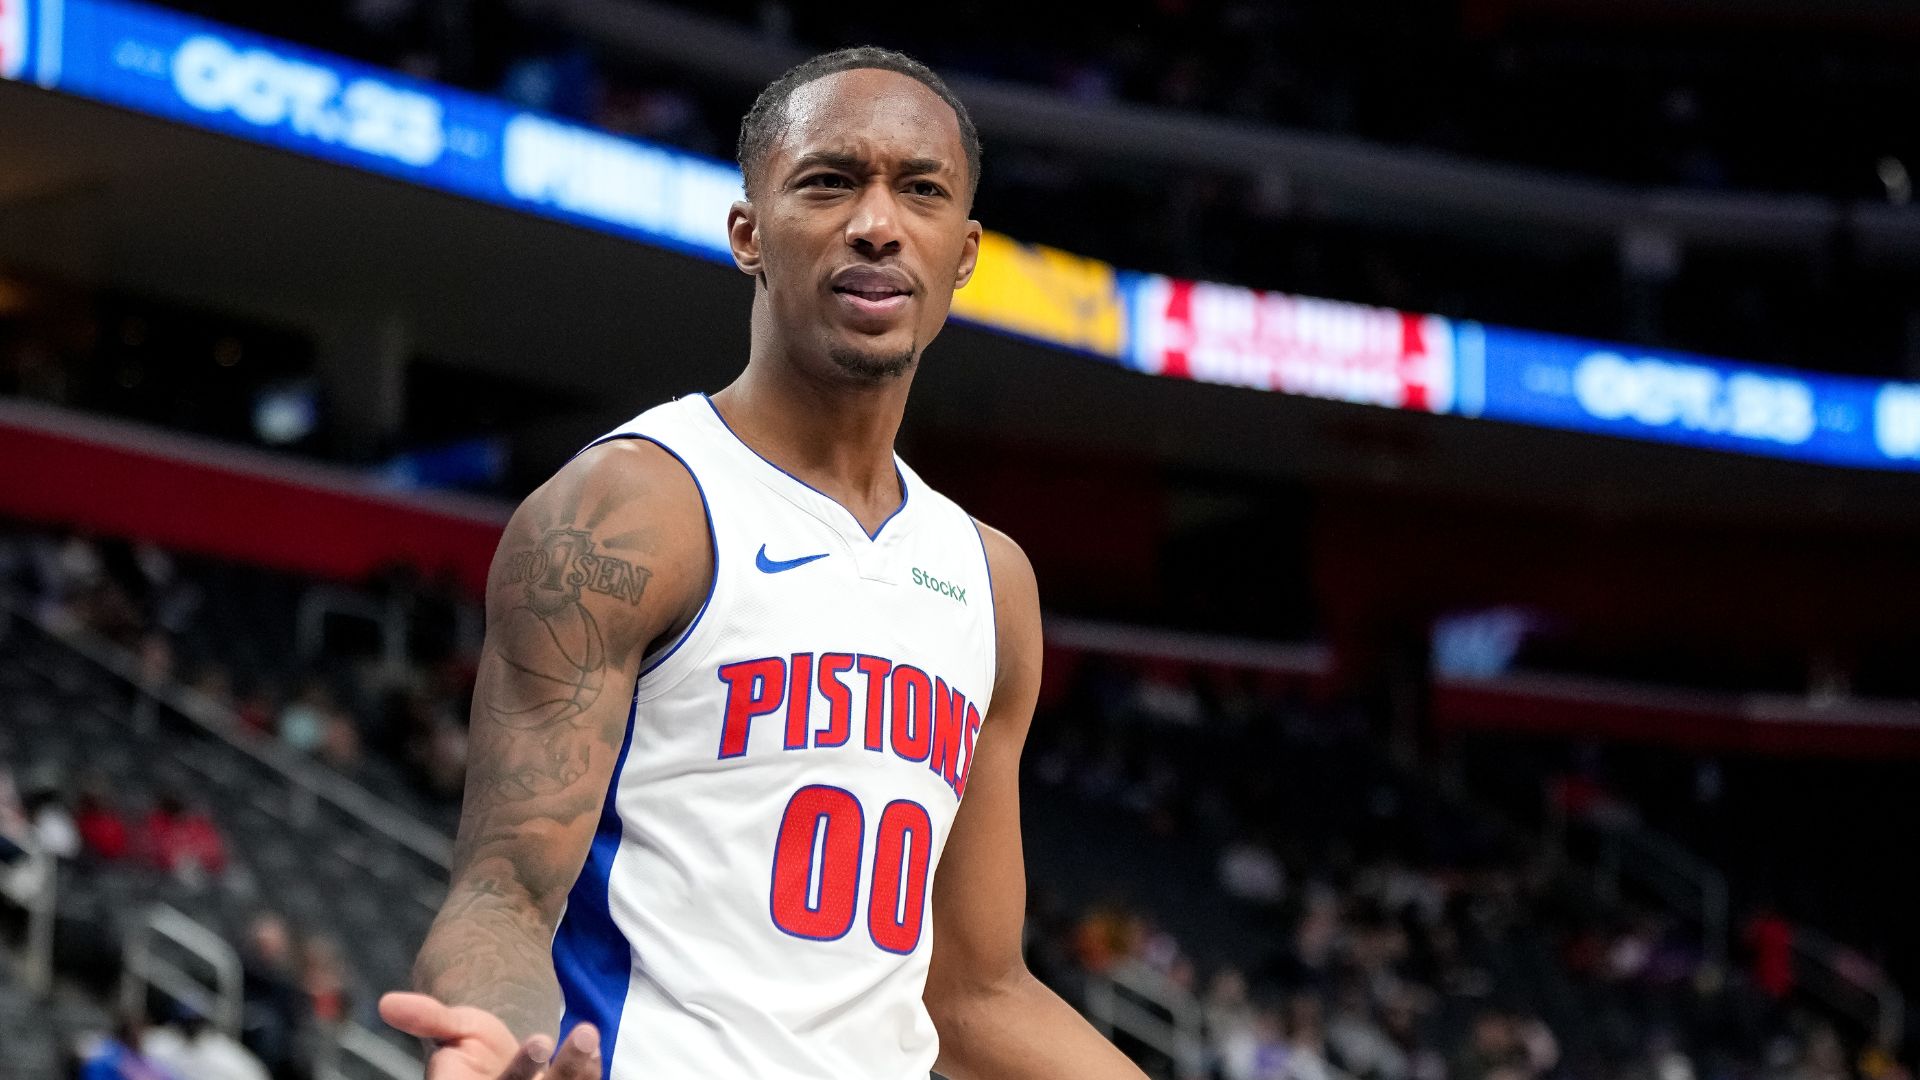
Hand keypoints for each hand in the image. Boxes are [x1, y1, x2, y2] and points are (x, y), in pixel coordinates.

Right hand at [379, 992, 601, 1079]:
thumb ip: (427, 1018)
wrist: (503, 1062)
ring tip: (586, 1033)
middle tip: (569, 1035)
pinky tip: (593, 1048)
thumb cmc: (474, 1049)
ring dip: (575, 1068)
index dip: (518, 1073)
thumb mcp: (453, 1029)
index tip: (539, 1042)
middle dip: (557, 1072)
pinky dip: (588, 1071)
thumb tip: (386, 1002)